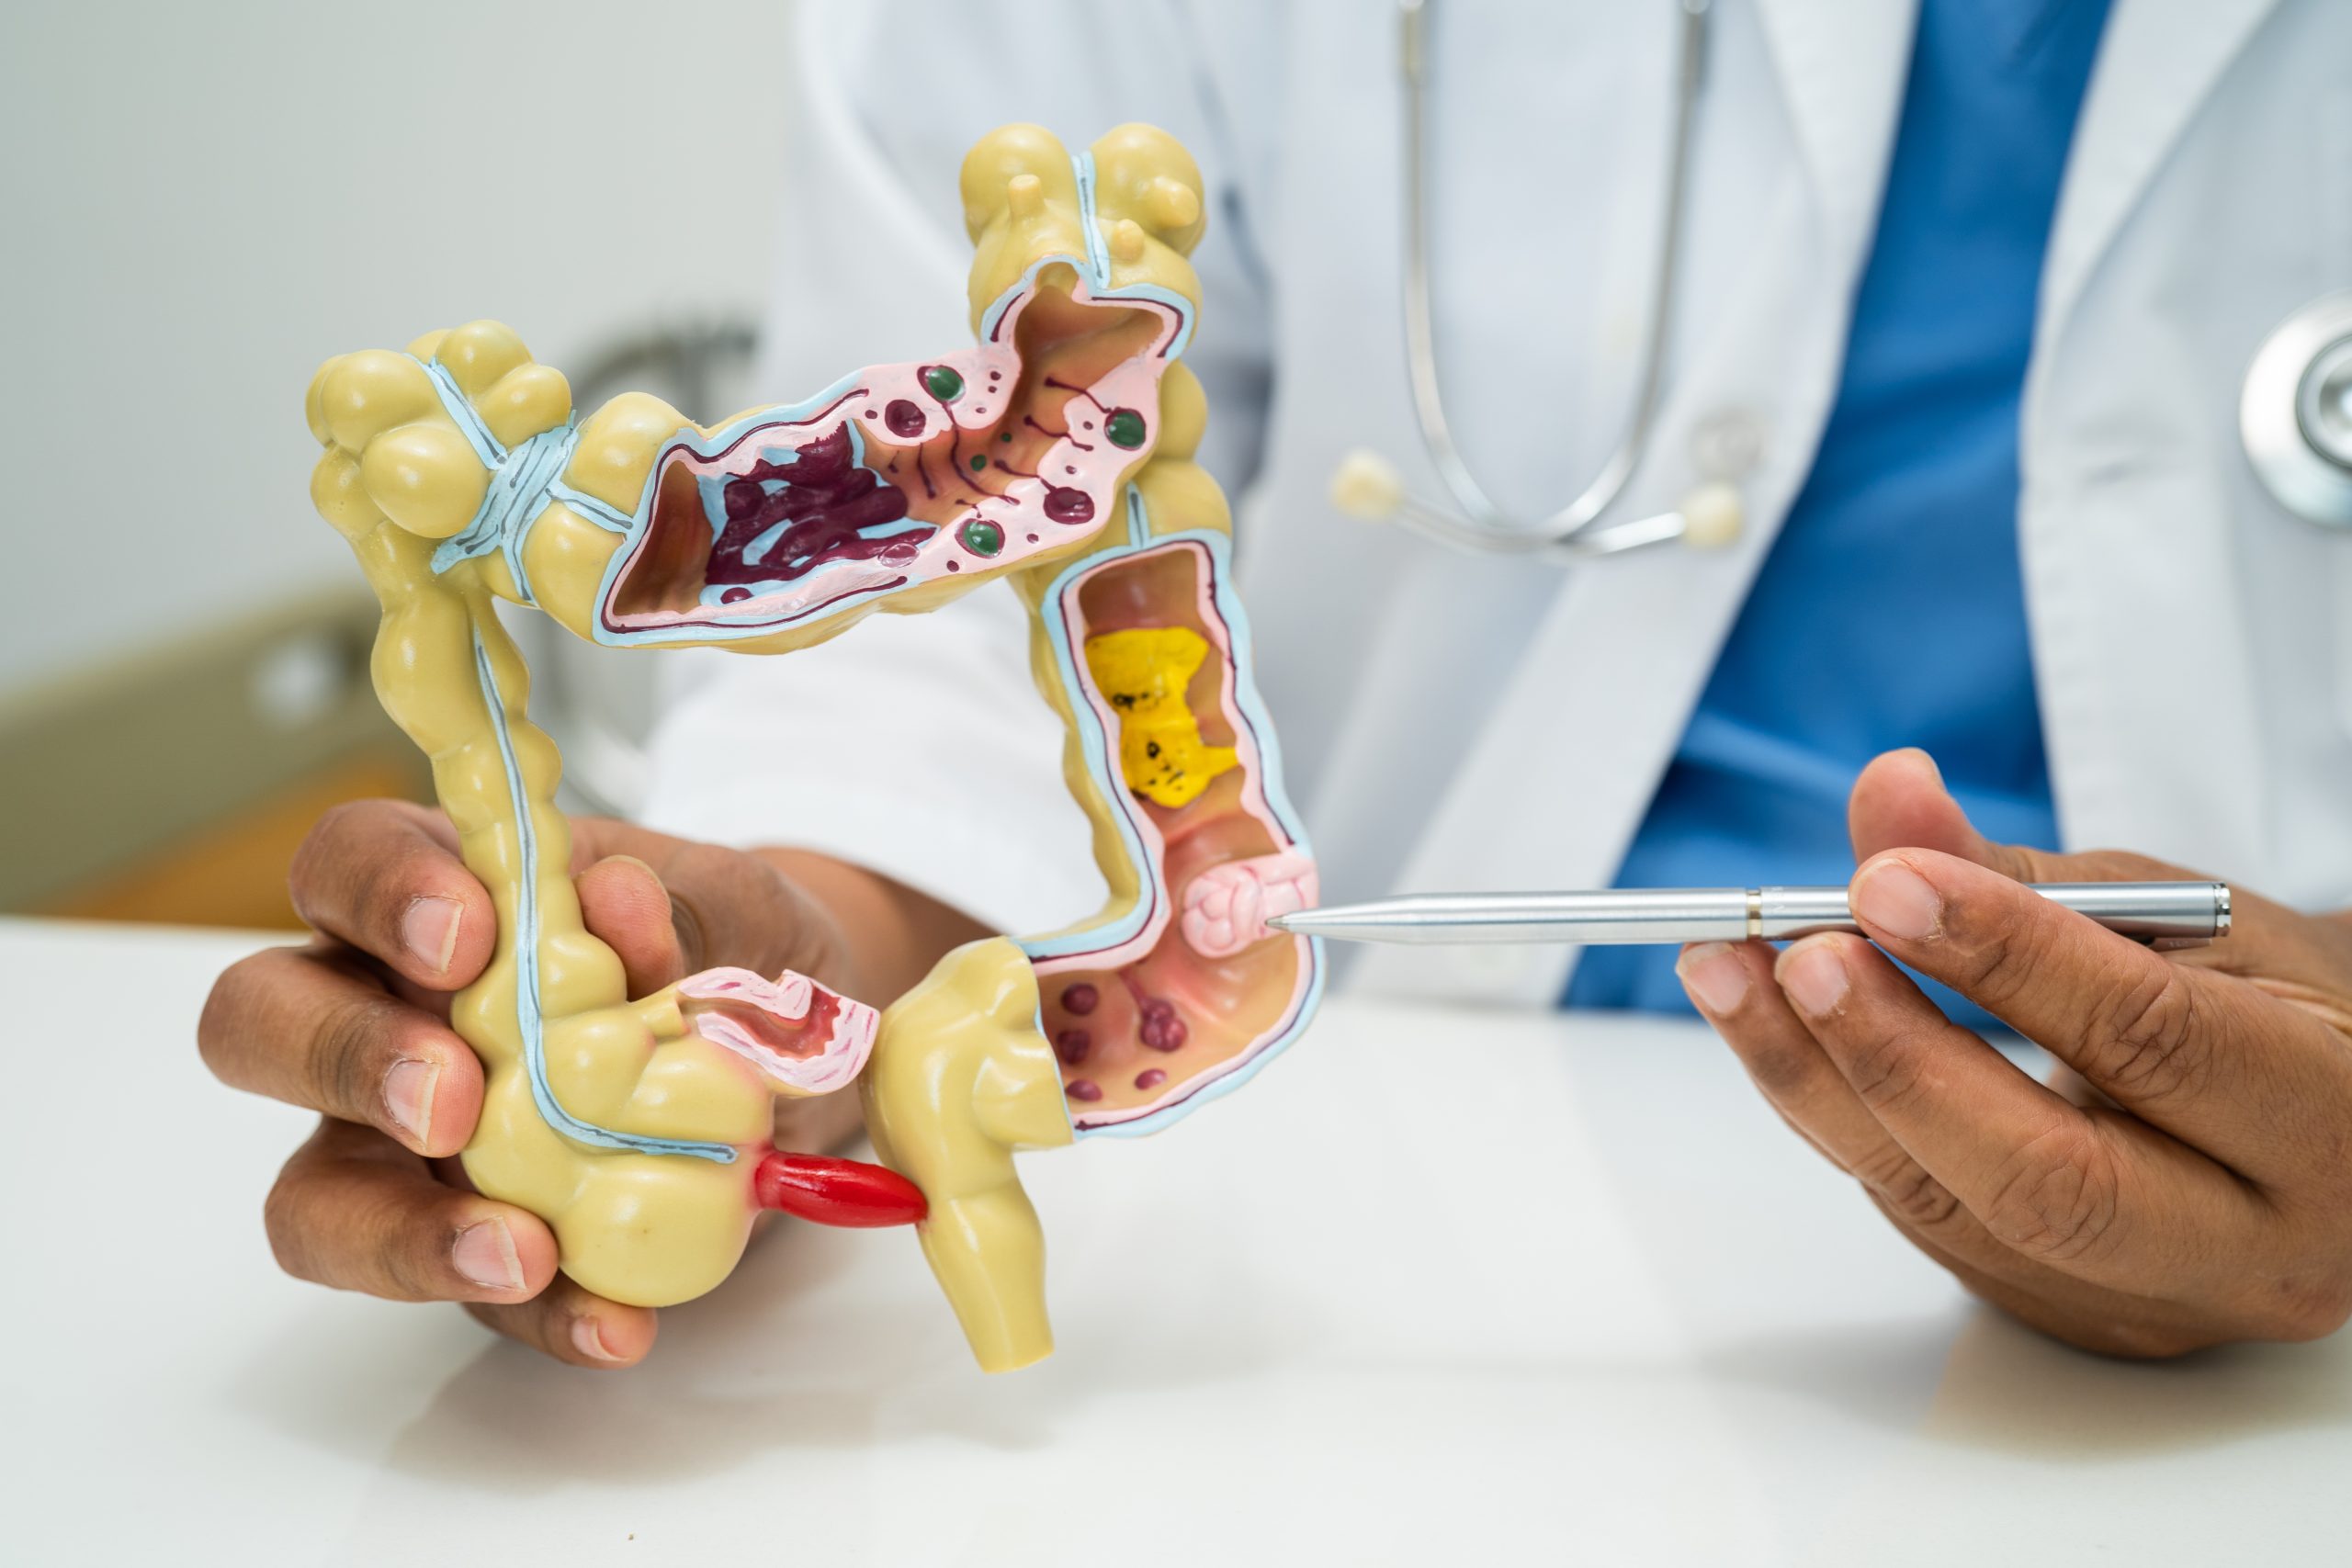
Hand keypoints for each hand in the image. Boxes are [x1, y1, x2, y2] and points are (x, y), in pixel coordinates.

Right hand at [198, 800, 982, 1365]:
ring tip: (521, 1252)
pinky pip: (470, 1293)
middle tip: (450, 1101)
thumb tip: (620, 900)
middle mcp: (382, 1012)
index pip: (345, 861)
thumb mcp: (735, 910)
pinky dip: (542, 1316)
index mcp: (433, 894)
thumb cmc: (726, 945)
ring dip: (400, 1233)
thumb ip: (679, 909)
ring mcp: (400, 1144)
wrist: (798, 1050)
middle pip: (260, 1022)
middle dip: (344, 1060)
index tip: (466, 936)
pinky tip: (616, 1322)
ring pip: (313, 1197)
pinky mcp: (467, 1242)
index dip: (379, 892)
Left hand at [1676, 749, 2351, 1356]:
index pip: (2154, 1041)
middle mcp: (2256, 1245)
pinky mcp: (2065, 1318)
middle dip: (1901, 1061)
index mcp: (2326, 1116)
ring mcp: (2156, 1303)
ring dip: (1819, 1084)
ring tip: (1730, 975)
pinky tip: (1777, 1037)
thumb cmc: (2255, 997)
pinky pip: (1925, 1220)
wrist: (2314, 1111)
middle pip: (2050, 1181)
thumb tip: (1889, 802)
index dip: (2006, 958)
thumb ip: (2022, 875)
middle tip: (1798, 955)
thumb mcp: (2172, 913)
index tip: (1884, 882)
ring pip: (1957, 1211)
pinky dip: (1839, 1118)